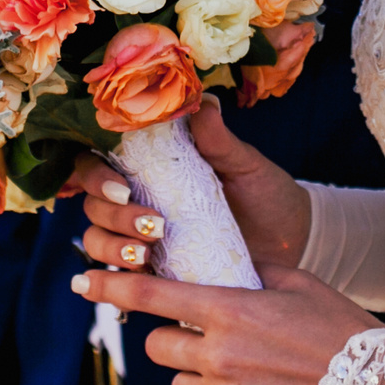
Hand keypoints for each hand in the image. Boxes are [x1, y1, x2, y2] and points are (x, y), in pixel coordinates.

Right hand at [62, 96, 309, 271]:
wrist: (290, 238)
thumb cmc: (264, 191)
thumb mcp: (245, 164)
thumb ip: (219, 140)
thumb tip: (202, 102)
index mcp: (150, 166)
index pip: (96, 163)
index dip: (94, 175)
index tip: (121, 187)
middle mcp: (138, 200)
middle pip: (93, 205)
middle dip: (112, 216)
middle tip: (152, 225)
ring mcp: (142, 238)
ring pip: (98, 241)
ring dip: (112, 248)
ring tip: (146, 255)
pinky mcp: (156, 272)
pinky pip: (121, 280)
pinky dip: (120, 282)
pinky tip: (138, 281)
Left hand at [73, 261, 376, 384]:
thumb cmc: (339, 326)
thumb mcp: (296, 283)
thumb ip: (248, 271)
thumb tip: (218, 260)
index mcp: (229, 310)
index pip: (152, 296)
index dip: (112, 288)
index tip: (83, 281)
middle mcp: (219, 355)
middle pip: (160, 348)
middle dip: (176, 341)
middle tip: (210, 338)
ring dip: (200, 378)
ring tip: (244, 372)